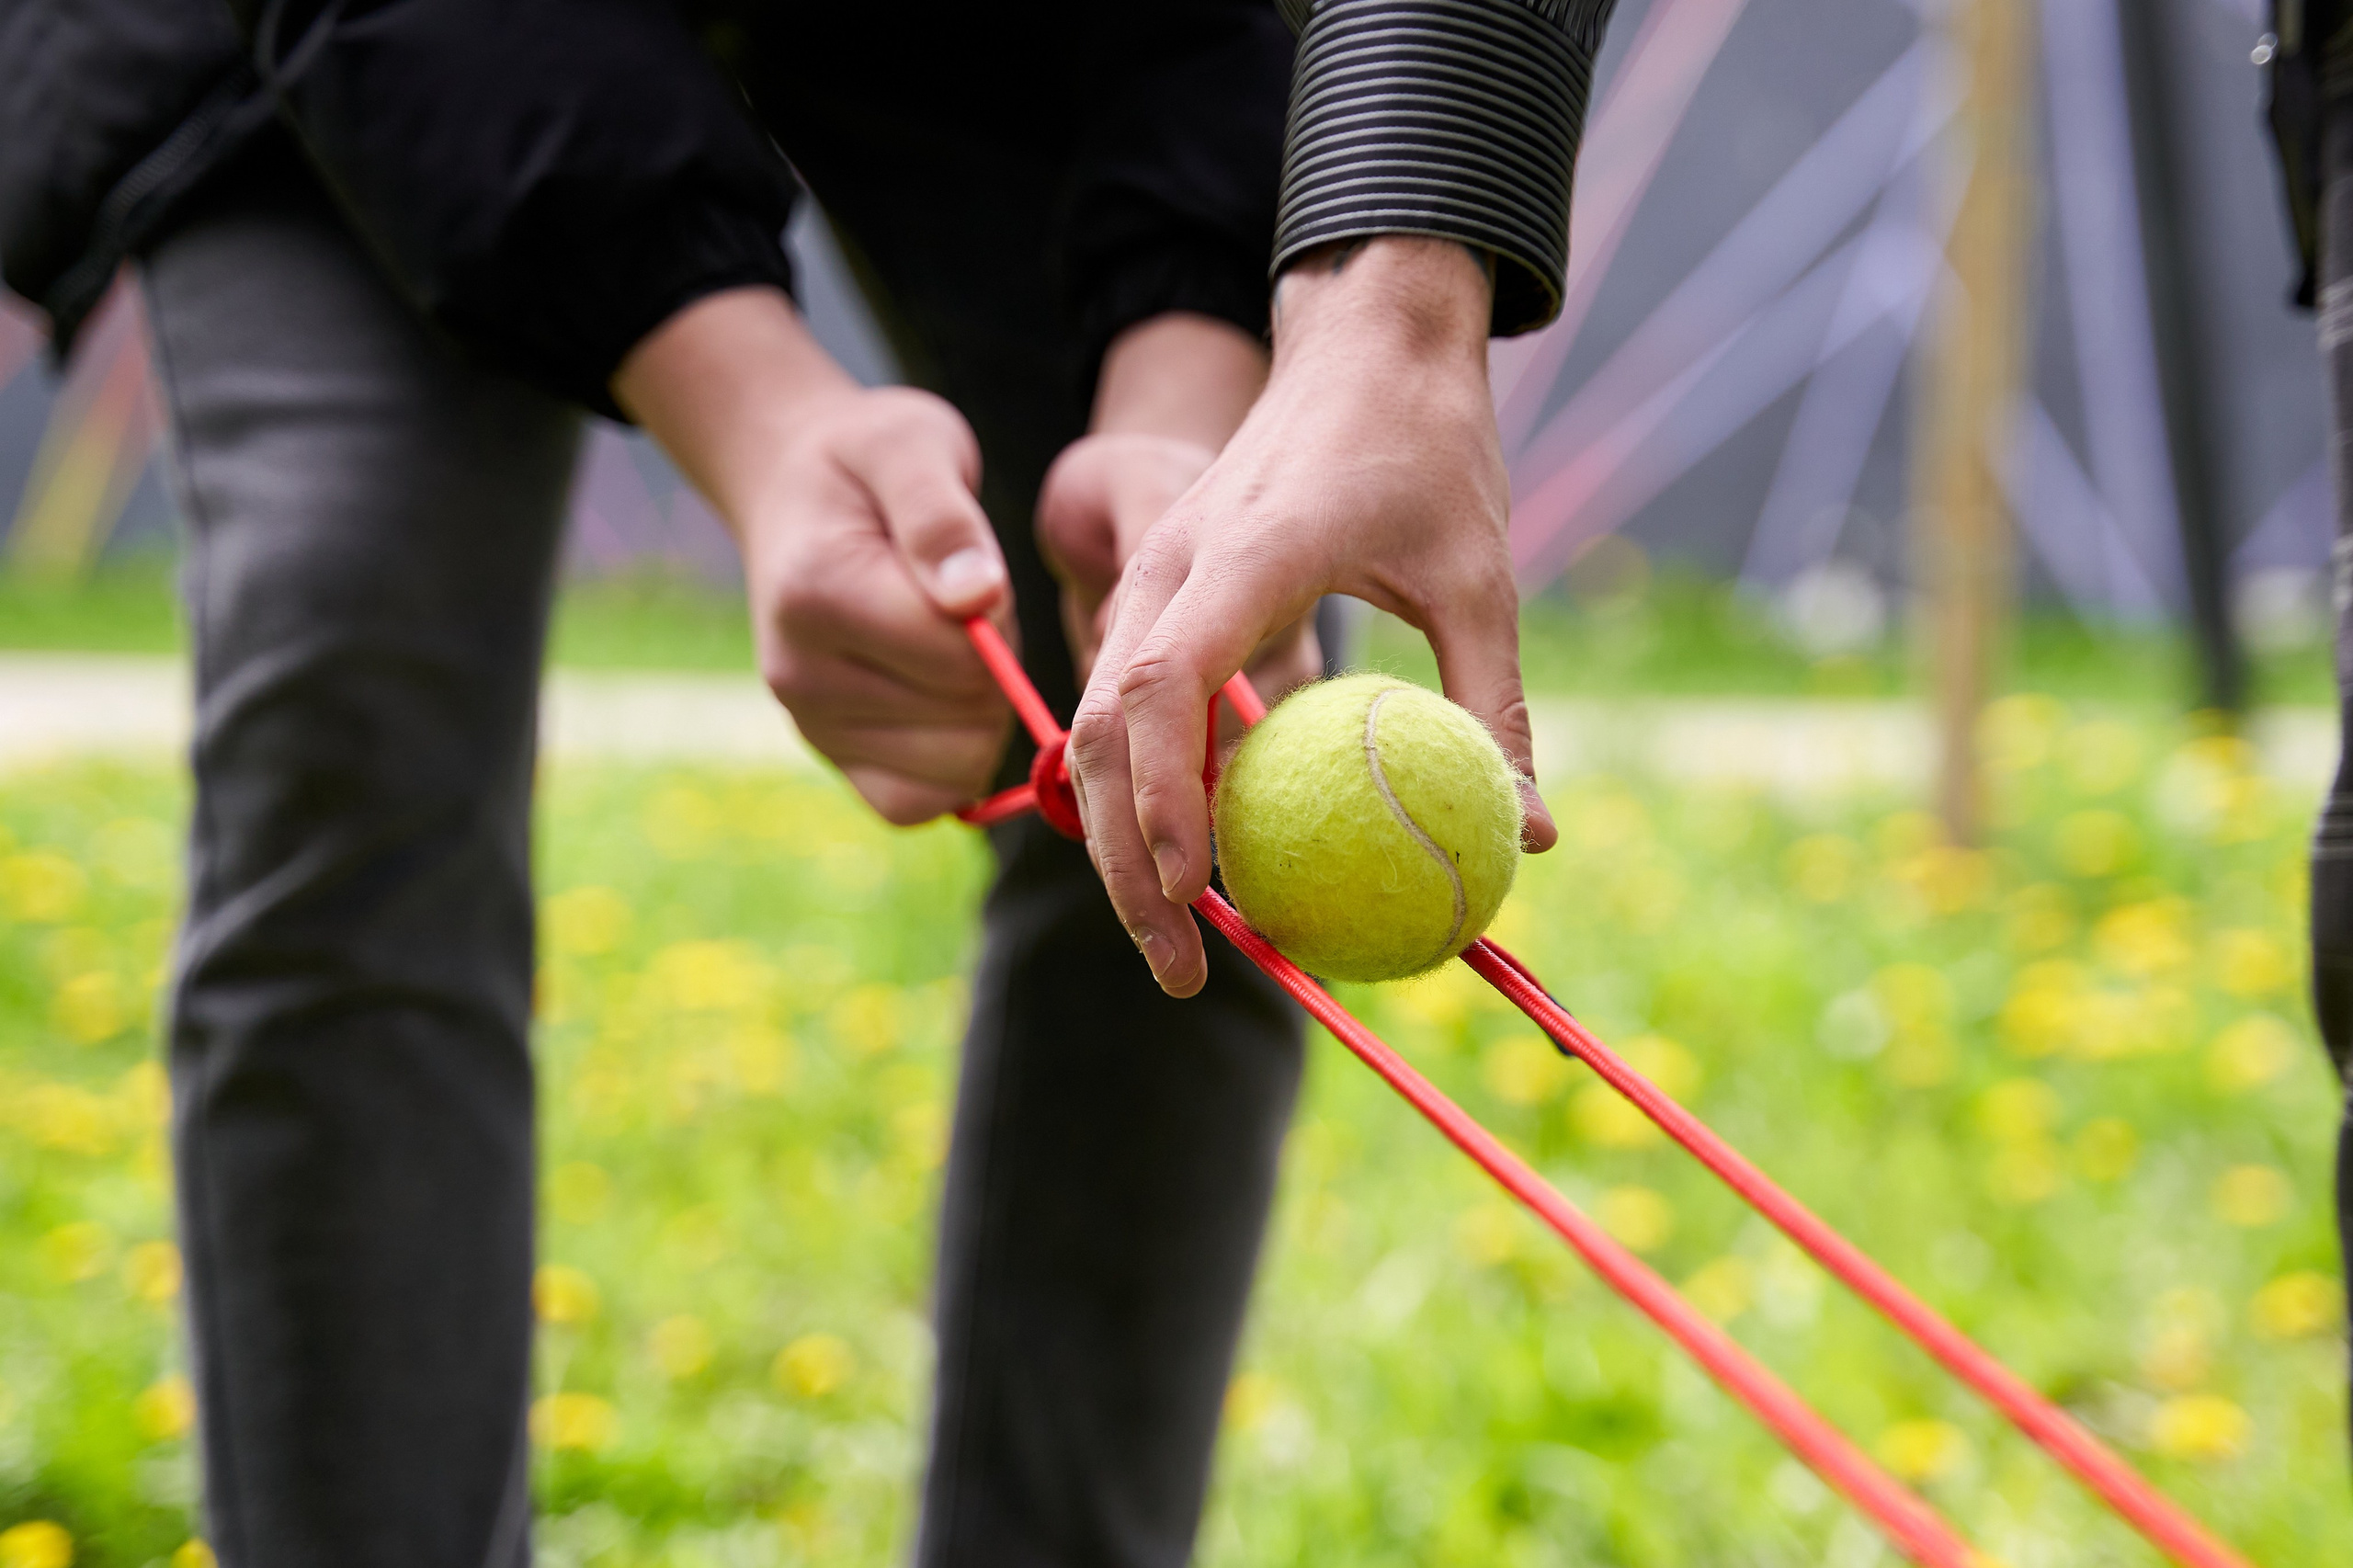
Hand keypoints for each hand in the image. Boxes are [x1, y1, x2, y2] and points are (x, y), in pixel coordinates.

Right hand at [613, 288, 1013, 823]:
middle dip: (992, 666)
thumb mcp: (911, 447)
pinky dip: (951, 765)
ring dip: (979, 711)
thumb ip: (942, 518)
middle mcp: (801, 674)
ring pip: (956, 767)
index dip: (997, 618)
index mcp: (820, 595)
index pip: (963, 658)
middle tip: (958, 606)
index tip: (970, 573)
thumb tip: (977, 599)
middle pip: (967, 716)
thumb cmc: (869, 463)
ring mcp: (810, 725)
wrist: (796, 488)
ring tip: (944, 643)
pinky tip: (943, 704)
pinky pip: (916, 804)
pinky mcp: (829, 757)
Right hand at [1066, 238, 1556, 997]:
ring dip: (1119, 840)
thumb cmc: (1430, 445)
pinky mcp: (1157, 594)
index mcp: (1246, 553)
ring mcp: (1151, 578)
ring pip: (1095, 727)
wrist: (1364, 340)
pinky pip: (1125, 708)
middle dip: (1122, 862)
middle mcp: (1172, 566)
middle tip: (1184, 970)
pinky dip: (1142, 792)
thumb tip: (1535, 841)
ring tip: (1184, 940)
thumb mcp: (1484, 575)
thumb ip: (1495, 707)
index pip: (1166, 686)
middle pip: (1102, 730)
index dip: (1164, 797)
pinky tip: (1196, 864)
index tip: (1199, 893)